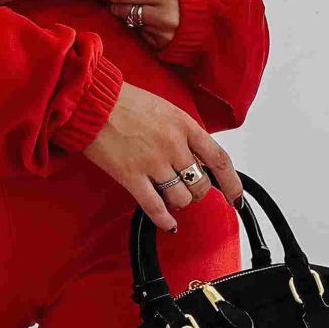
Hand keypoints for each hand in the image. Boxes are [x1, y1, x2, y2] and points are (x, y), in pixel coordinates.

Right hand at [81, 83, 242, 232]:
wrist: (92, 103)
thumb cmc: (125, 103)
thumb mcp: (165, 109)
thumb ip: (183, 133)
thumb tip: (195, 157)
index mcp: (184, 125)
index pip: (220, 160)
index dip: (232, 183)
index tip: (235, 198)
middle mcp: (173, 145)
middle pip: (201, 184)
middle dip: (197, 192)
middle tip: (187, 189)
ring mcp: (153, 162)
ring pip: (181, 198)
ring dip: (178, 202)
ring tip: (168, 195)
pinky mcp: (131, 177)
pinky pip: (155, 207)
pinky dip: (164, 220)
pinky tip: (168, 224)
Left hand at [98, 0, 178, 50]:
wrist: (206, 13)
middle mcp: (162, 15)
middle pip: (119, 9)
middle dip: (115, 3)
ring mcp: (161, 34)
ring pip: (127, 22)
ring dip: (126, 15)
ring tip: (137, 7)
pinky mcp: (160, 45)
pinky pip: (137, 34)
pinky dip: (138, 27)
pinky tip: (147, 21)